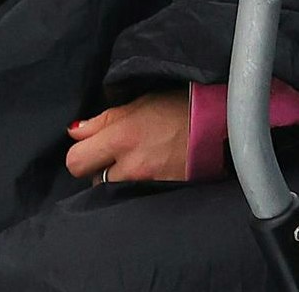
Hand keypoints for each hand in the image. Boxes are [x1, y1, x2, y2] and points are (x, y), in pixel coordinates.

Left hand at [66, 90, 191, 182]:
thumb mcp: (141, 103)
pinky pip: (134, 194)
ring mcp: (146, 183)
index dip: (81, 152)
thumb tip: (75, 132)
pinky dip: (137, 185)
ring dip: (118, 179)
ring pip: (112, 189)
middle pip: (91, 179)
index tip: (93, 146)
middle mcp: (130, 165)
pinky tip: (150, 171)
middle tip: (115, 156)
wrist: (223, 125)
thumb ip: (104, 120)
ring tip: (138, 162)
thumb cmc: (182, 107)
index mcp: (122, 137)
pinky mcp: (160, 193)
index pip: (75, 160)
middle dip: (97, 168)